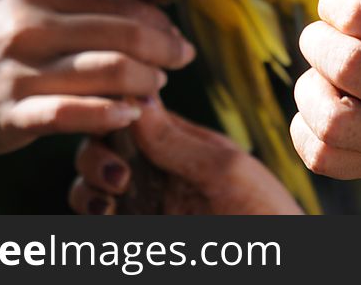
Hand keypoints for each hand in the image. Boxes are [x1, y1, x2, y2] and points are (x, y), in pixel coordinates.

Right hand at [69, 99, 302, 214]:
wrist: (271, 271)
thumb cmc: (264, 216)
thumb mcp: (226, 171)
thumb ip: (177, 139)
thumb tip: (137, 93)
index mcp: (181, 144)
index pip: (133, 112)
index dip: (113, 108)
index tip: (109, 115)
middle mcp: (157, 171)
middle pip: (102, 147)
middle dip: (95, 154)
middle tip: (118, 177)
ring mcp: (144, 203)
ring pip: (91, 184)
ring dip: (88, 185)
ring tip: (109, 202)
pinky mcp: (137, 228)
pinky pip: (98, 216)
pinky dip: (90, 207)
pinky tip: (106, 213)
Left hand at [291, 0, 360, 179]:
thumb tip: (324, 21)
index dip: (334, 4)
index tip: (334, 3)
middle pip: (350, 67)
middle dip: (317, 42)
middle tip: (319, 37)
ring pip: (332, 123)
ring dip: (309, 89)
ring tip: (323, 76)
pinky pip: (320, 157)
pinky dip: (303, 127)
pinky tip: (322, 103)